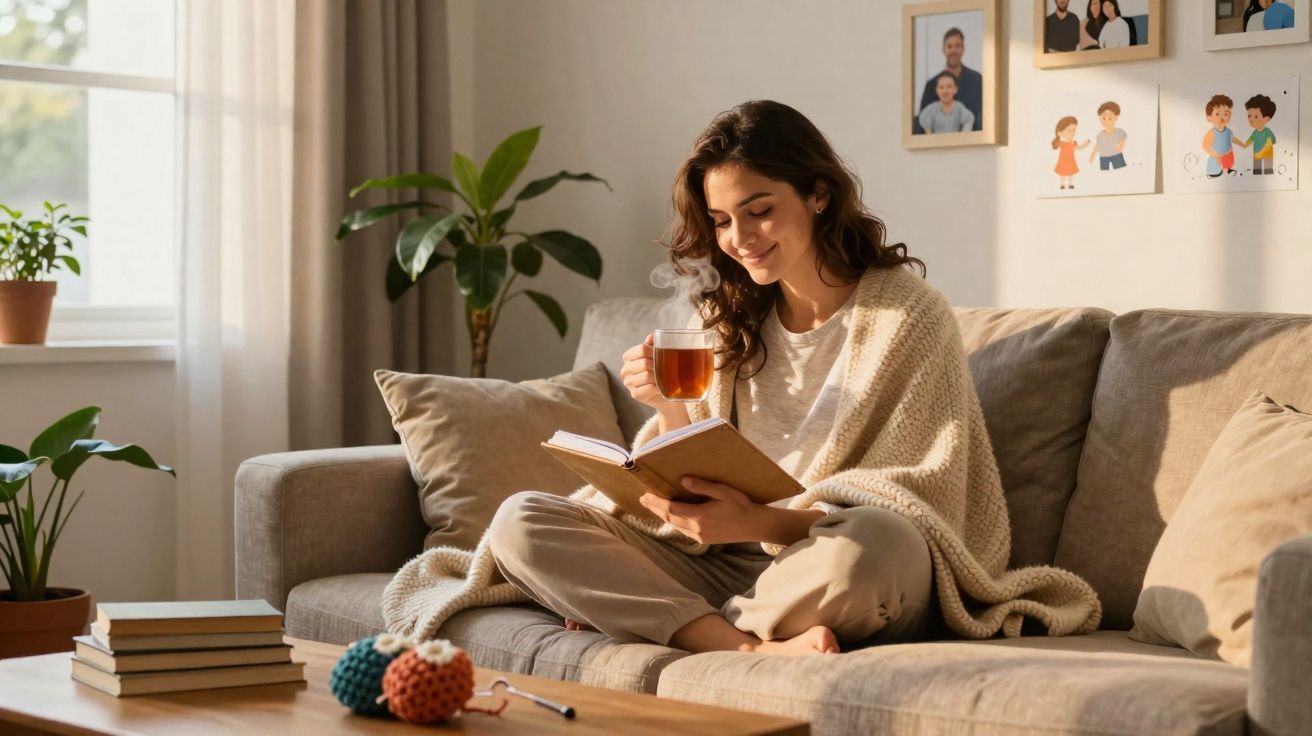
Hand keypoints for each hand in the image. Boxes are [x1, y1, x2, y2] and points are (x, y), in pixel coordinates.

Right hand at [621, 334, 685, 413]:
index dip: (654, 351)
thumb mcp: (657, 356)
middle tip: (665, 369)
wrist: (666, 392)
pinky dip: (657, 388)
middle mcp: (625, 370)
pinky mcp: (635, 395)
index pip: (641, 349)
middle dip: (657, 366)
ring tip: (663, 379)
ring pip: (646, 376)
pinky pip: (648, 388)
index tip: (662, 355)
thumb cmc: (661, 371)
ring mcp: (628, 383)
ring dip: (658, 378)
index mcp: (629, 357)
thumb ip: (653, 345)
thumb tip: (652, 336)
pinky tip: (660, 388)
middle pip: (644, 363)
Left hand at [638, 477, 766, 544]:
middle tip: (643, 499)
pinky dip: (674, 521)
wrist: (754, 525)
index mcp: (699, 516)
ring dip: (663, 515)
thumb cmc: (741, 505)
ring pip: (675, 525)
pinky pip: (683, 530)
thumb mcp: (723, 491)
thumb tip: (682, 480)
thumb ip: (702, 486)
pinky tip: (672, 515)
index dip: (656, 502)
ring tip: (653, 506)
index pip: (671, 508)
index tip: (645, 495)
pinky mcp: (704, 539)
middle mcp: (696, 528)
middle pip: (669, 518)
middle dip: (655, 508)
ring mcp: (699, 536)